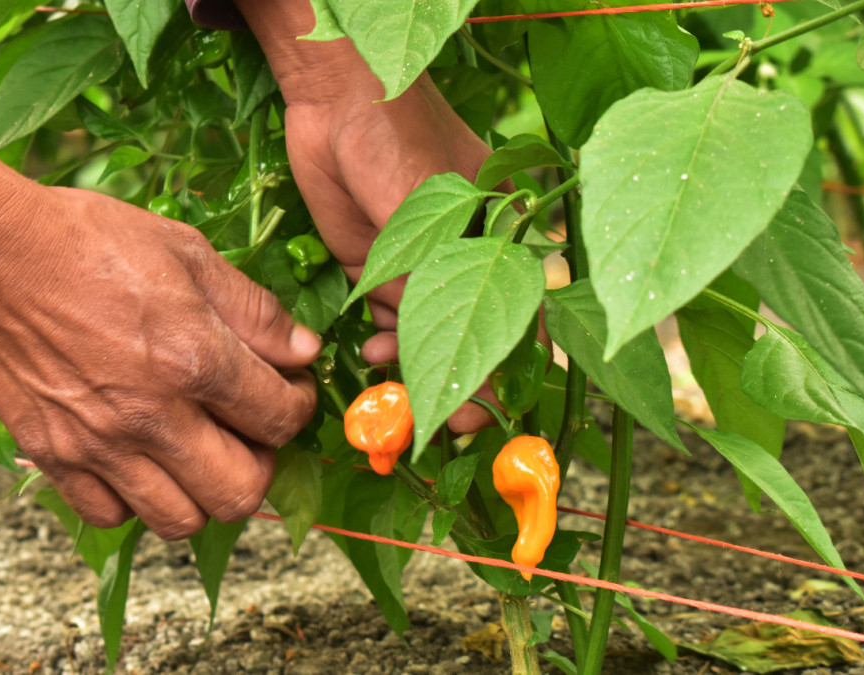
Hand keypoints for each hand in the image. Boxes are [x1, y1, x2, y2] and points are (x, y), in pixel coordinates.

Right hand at [0, 143, 319, 539]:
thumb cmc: (89, 240)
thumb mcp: (189, 253)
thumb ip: (255, 311)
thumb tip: (304, 350)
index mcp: (195, 359)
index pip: (280, 419)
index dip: (299, 406)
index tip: (288, 390)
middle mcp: (152, 415)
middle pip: (241, 492)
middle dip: (262, 464)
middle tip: (251, 431)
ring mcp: (100, 444)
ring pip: (180, 521)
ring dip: (204, 493)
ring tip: (199, 452)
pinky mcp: (54, 455)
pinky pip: (110, 517)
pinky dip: (135, 500)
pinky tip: (140, 460)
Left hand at [238, 0, 534, 431]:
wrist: (338, 98)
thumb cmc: (398, 142)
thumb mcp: (428, 214)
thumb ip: (433, 283)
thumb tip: (439, 356)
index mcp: (505, 240)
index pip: (525, 320)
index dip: (508, 374)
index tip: (484, 417)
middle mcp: (470, 258)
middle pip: (477, 335)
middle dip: (456, 384)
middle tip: (431, 422)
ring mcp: (424, 262)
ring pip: (430, 333)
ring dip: (413, 367)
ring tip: (388, 386)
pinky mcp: (382, 264)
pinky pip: (394, 317)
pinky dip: (388, 342)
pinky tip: (374, 353)